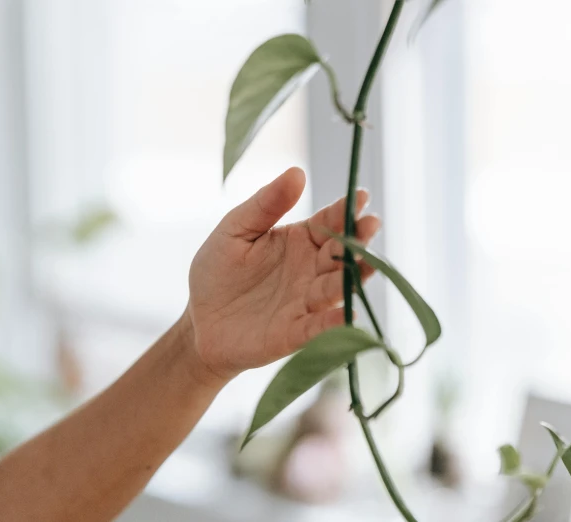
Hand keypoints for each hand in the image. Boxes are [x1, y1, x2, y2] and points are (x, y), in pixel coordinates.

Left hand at [186, 167, 379, 379]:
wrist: (198, 321)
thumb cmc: (217, 271)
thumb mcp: (235, 229)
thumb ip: (265, 204)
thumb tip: (297, 172)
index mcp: (300, 241)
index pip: (329, 222)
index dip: (346, 210)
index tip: (361, 196)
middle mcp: (311, 270)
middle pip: (341, 253)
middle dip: (359, 240)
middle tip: (372, 224)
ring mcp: (306, 302)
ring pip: (336, 288)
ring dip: (354, 276)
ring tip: (368, 263)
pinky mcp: (295, 333)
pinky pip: (319, 327)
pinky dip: (336, 322)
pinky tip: (349, 312)